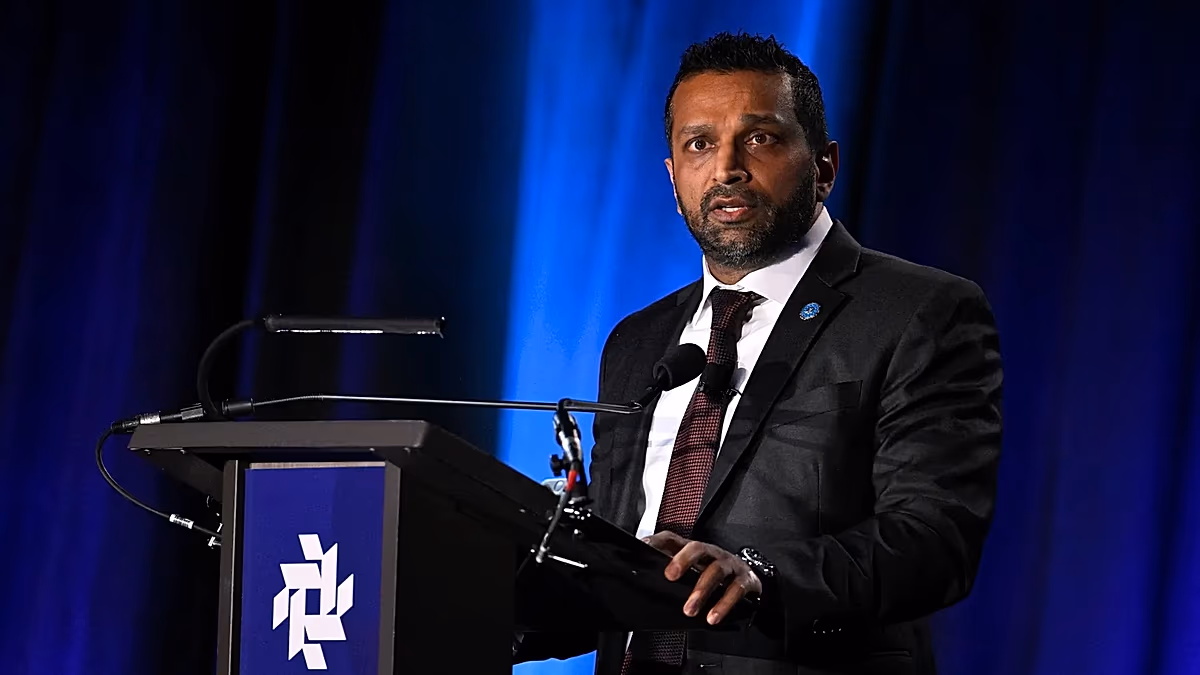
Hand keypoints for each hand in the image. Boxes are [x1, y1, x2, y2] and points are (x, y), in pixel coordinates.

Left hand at [643, 530, 760, 624]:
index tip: (645, 548)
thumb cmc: (716, 577)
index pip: (674, 539)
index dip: (659, 541)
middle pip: (697, 548)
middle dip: (683, 560)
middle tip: (670, 576)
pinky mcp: (745, 581)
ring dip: (701, 591)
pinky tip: (713, 617)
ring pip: (715, 571)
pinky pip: (735, 590)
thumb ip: (675, 573)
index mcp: (696, 551)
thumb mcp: (695, 571)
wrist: (750, 582)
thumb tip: (646, 578)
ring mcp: (730, 565)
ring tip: (690, 610)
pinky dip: (723, 605)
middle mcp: (712, 554)